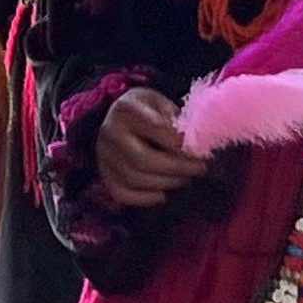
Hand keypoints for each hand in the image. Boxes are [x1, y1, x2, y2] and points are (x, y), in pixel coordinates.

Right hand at [96, 87, 207, 207]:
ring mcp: (104, 156)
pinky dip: (145, 198)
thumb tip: (190, 143)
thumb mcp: (162, 103)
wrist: (120, 118)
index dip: (177, 143)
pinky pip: (122, 194)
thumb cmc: (148, 111)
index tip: (196, 150)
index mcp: (126, 109)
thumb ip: (175, 120)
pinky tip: (162, 195)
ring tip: (185, 179)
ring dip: (166, 183)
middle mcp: (110, 132)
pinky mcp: (105, 175)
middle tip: (198, 169)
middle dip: (176, 168)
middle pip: (143, 159)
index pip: (154, 128)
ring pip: (134, 179)